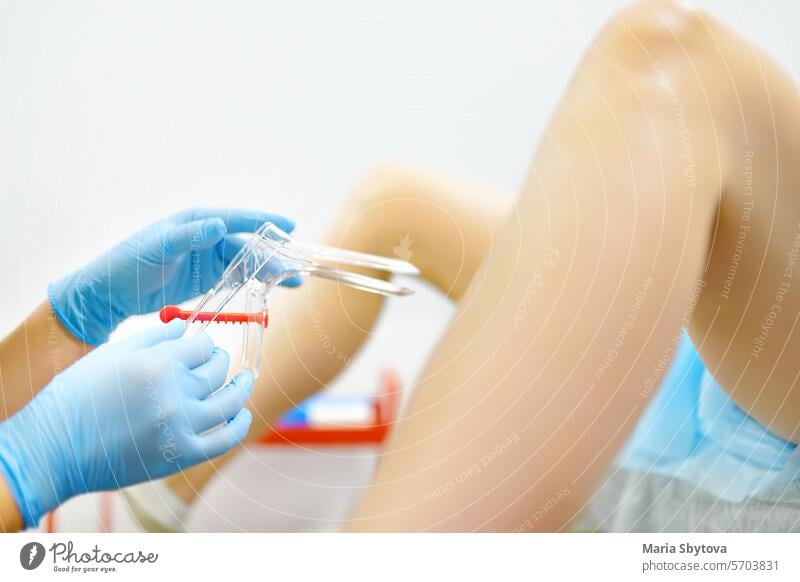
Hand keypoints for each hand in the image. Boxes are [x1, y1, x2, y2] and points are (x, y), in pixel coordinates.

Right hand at [0, 320, 251, 526]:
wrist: (55, 447)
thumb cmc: (78, 395)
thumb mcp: (113, 353)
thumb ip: (154, 337)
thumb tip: (186, 327)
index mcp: (159, 363)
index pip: (204, 345)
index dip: (204, 344)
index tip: (200, 348)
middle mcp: (176, 393)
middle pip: (219, 370)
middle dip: (219, 361)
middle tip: (215, 362)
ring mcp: (182, 426)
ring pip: (230, 402)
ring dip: (242, 388)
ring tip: (244, 382)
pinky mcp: (182, 456)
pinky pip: (225, 440)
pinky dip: (240, 426)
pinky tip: (242, 416)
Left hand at [49, 208, 294, 344]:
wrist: (110, 293)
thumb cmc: (129, 263)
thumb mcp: (158, 247)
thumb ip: (189, 236)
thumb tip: (219, 224)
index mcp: (197, 222)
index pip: (238, 219)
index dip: (265, 221)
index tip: (290, 224)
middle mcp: (206, 237)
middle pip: (248, 244)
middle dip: (274, 253)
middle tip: (296, 265)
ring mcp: (208, 260)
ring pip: (247, 263)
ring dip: (269, 272)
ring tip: (293, 283)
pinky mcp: (207, 281)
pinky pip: (237, 279)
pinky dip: (255, 284)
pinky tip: (270, 291)